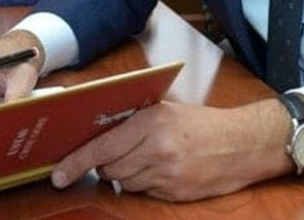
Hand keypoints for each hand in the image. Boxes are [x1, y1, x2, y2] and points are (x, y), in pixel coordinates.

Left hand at [51, 98, 293, 201]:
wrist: (244, 143)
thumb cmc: (204, 123)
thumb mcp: (167, 110)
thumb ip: (134, 122)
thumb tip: (99, 134)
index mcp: (151, 121)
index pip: (102, 147)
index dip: (76, 162)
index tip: (58, 174)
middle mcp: (157, 148)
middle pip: (110, 168)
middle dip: (105, 165)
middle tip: (116, 155)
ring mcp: (167, 174)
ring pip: (124, 182)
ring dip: (125, 175)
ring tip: (144, 160)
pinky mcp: (175, 193)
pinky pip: (144, 193)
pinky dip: (144, 184)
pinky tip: (159, 171)